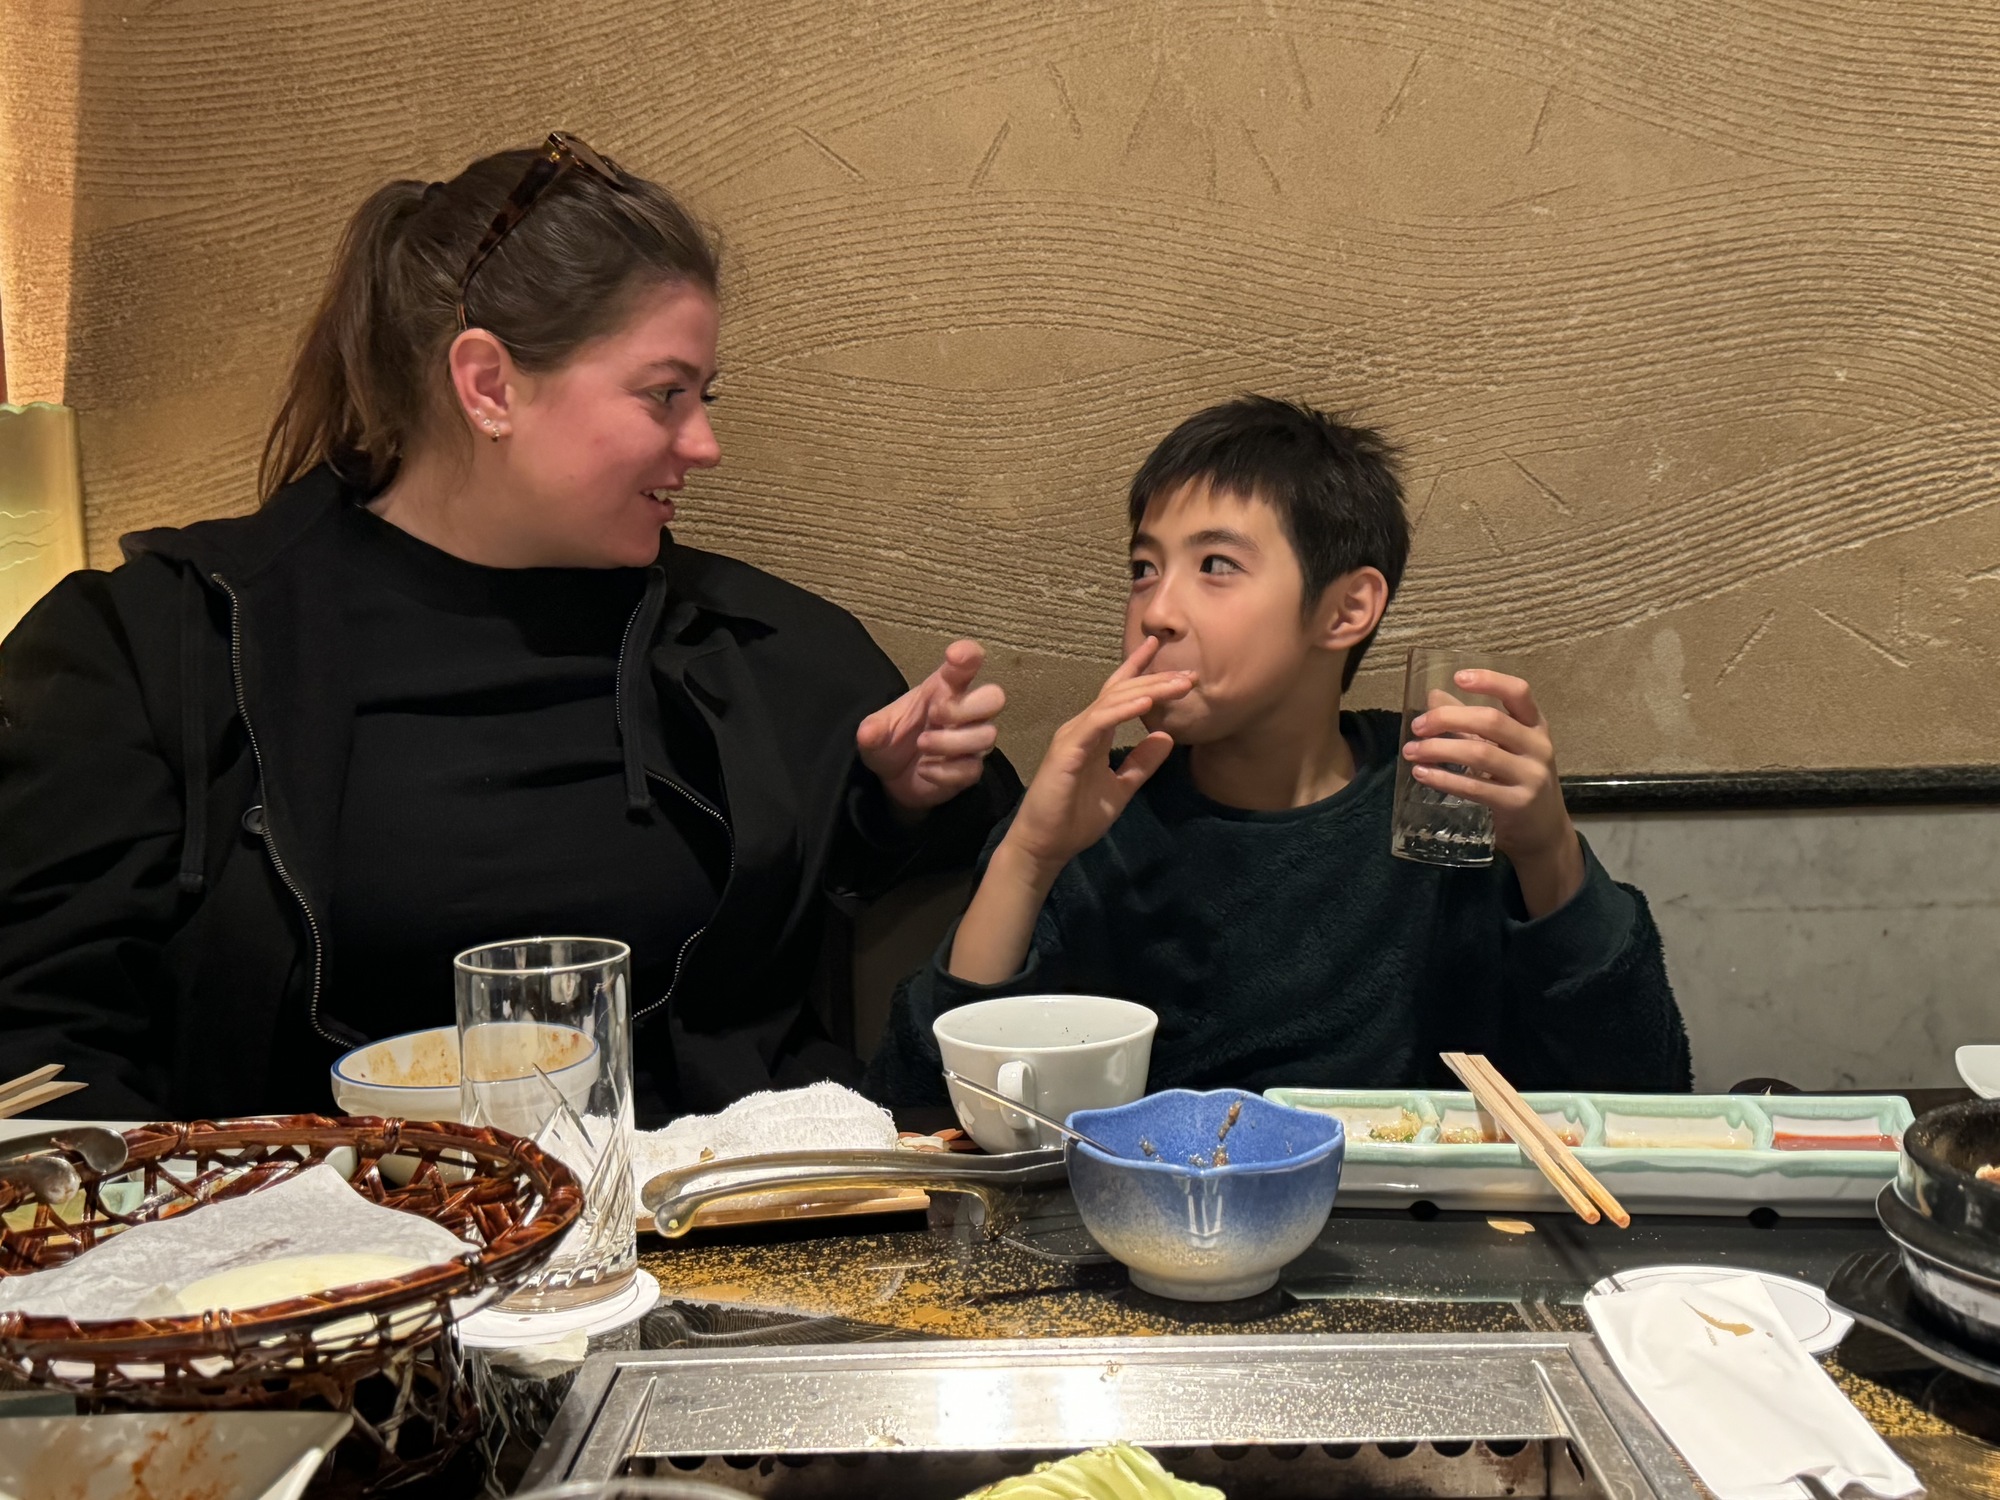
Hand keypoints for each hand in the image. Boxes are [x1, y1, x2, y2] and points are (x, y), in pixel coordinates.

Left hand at [856, 640, 1006, 818]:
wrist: (892, 779)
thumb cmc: (892, 740)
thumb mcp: (875, 732)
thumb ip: (873, 729)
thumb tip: (868, 733)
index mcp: (944, 689)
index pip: (967, 665)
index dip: (969, 655)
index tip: (955, 655)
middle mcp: (964, 712)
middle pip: (995, 697)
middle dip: (968, 707)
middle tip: (936, 714)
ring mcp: (970, 741)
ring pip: (986, 735)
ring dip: (950, 741)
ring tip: (922, 744)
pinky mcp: (969, 770)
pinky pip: (972, 769)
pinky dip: (945, 771)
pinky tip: (925, 770)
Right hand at [1001, 636, 1195, 877]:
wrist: (1047, 844)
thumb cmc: (1076, 818)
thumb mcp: (1121, 787)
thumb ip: (1141, 762)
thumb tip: (1166, 736)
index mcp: (1094, 734)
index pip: (1118, 693)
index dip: (1139, 670)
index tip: (1161, 650)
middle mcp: (1083, 727)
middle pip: (1121, 692)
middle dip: (1154, 679)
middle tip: (1188, 672)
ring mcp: (1073, 736)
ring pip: (1112, 702)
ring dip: (1147, 690)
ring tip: (1177, 684)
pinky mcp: (1068, 750)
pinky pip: (1098, 722)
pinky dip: (1122, 711)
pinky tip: (1146, 704)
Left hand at [1401, 669, 1583, 914]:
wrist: (1543, 832)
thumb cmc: (1518, 781)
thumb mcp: (1502, 748)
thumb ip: (1469, 723)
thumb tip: (1434, 696)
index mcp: (1535, 726)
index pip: (1519, 693)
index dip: (1490, 680)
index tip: (1458, 677)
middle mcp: (1538, 747)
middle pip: (1491, 721)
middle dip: (1448, 719)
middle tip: (1417, 726)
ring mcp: (1531, 776)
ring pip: (1480, 753)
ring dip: (1439, 749)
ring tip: (1412, 751)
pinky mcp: (1517, 803)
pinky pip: (1475, 787)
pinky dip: (1444, 779)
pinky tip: (1422, 774)